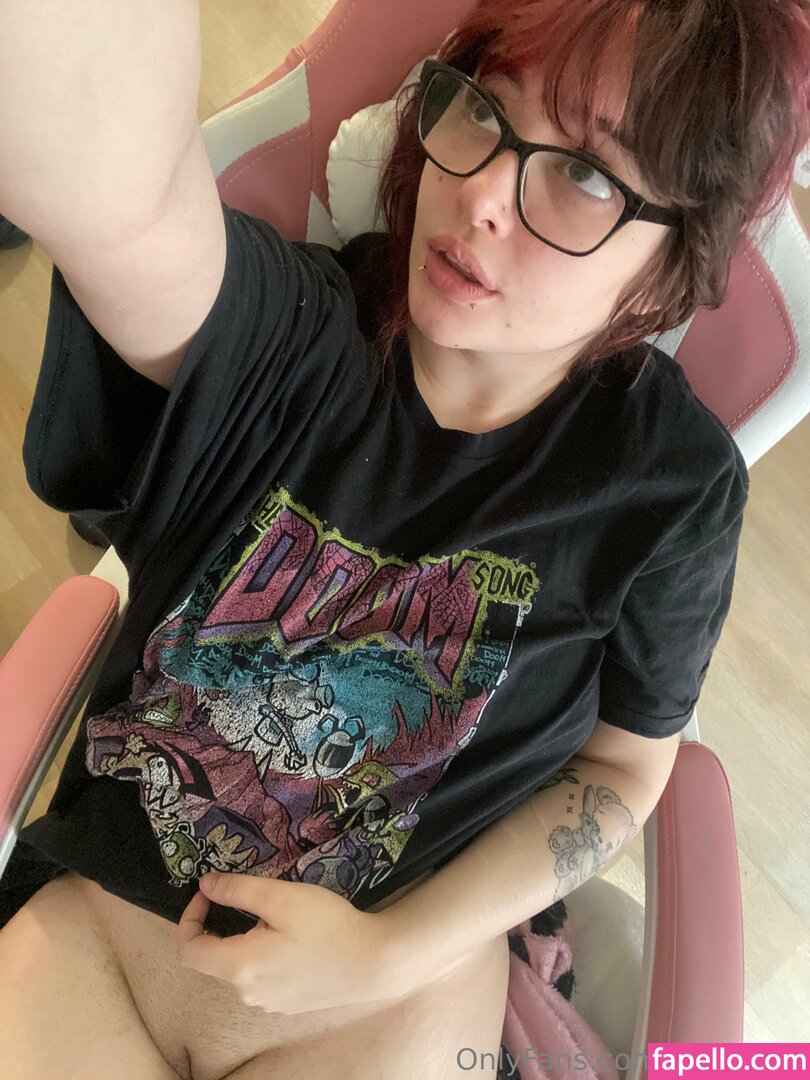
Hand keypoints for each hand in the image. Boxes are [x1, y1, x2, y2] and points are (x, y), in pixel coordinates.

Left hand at [176, 872, 404, 1013]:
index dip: (189, 917)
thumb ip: (238, 890)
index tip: (209, 892)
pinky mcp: (288, 1004)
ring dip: (247, 939)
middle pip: (215, 958)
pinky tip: (297, 939)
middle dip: (226, 924)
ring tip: (283, 917)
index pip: (189, 949)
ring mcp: (269, 1003)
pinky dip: (265, 954)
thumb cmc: (328, 926)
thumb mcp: (281, 897)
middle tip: (259, 898)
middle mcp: (247, 993)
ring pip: (241, 966)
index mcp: (239, 967)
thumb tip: (205, 885)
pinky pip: (262, 977)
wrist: (375, 963)